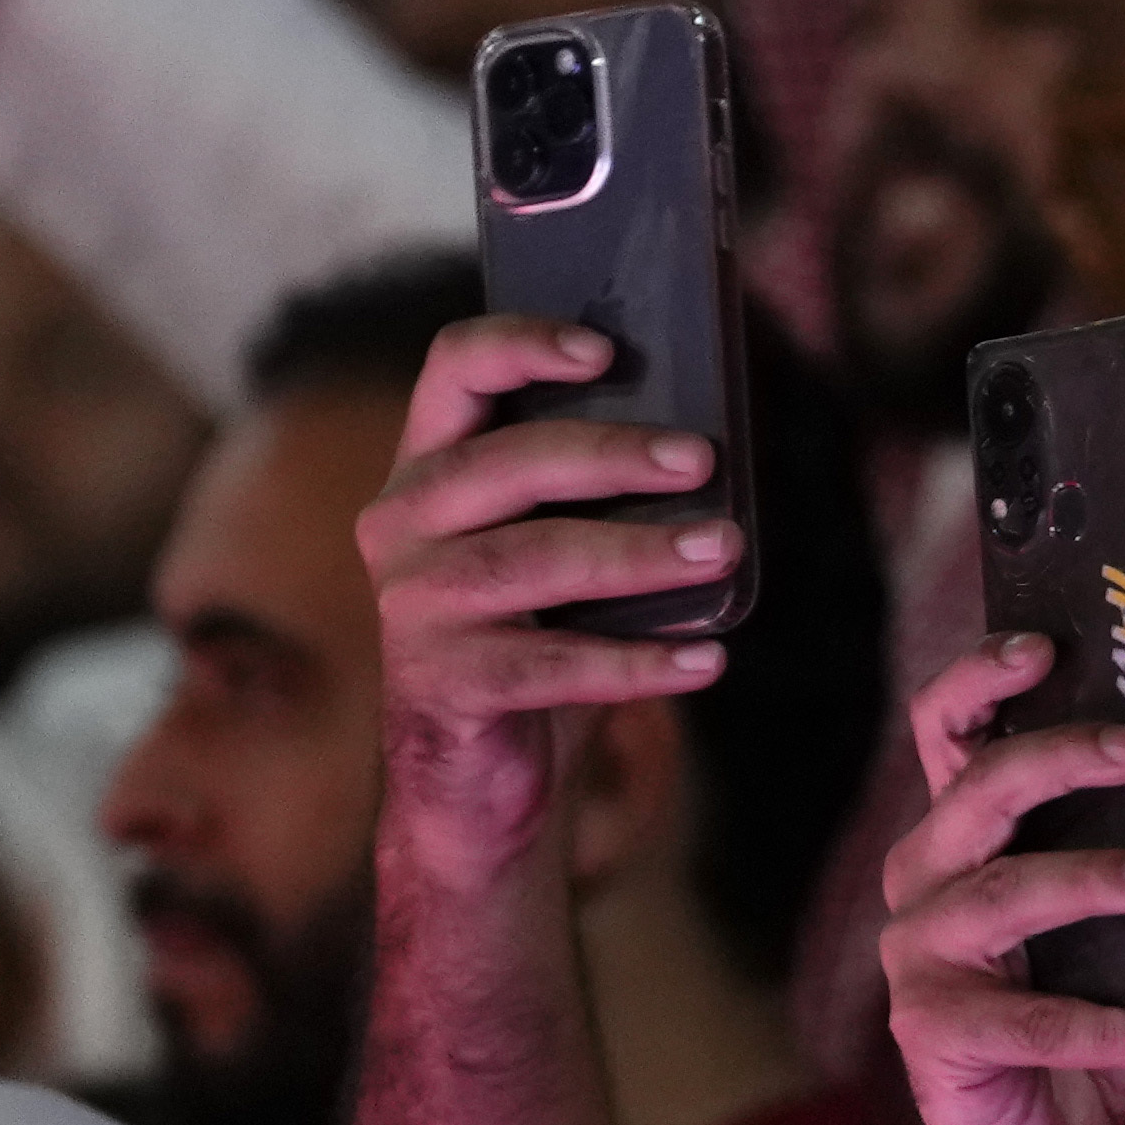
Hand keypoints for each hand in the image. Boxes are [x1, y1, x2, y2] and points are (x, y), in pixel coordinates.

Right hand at [359, 318, 742, 875]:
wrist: (481, 780)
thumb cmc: (540, 637)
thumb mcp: (562, 550)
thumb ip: (603, 495)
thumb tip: (712, 449)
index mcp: (430, 466)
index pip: (454, 369)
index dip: (522, 344)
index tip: (605, 349)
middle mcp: (402, 524)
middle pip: (504, 463)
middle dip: (610, 455)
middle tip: (702, 461)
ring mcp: (412, 606)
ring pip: (531, 561)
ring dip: (637, 553)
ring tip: (722, 549)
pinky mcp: (440, 684)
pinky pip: (548, 666)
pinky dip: (637, 663)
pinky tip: (707, 661)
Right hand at [863, 641, 1124, 1124]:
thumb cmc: (1083, 1012)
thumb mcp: (1112, 925)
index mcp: (959, 836)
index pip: (944, 730)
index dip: (981, 678)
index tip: (1044, 645)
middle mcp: (924, 882)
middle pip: (978, 792)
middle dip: (1060, 757)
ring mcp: (919, 957)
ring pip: (1004, 897)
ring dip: (1095, 881)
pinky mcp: (933, 1032)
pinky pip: (1034, 1021)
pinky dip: (1118, 1026)